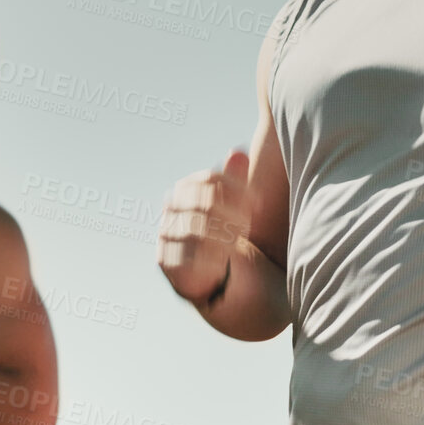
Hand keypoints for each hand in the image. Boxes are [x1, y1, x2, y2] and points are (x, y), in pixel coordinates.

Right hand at [158, 148, 251, 302]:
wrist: (205, 271)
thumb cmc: (222, 230)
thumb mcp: (232, 204)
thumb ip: (234, 180)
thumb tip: (238, 152)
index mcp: (186, 188)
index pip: (209, 179)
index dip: (237, 188)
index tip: (258, 202)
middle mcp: (171, 208)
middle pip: (204, 203)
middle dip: (232, 214)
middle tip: (248, 225)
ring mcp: (166, 234)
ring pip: (197, 231)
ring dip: (224, 237)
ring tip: (238, 242)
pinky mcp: (165, 261)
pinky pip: (189, 258)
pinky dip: (211, 259)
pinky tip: (225, 261)